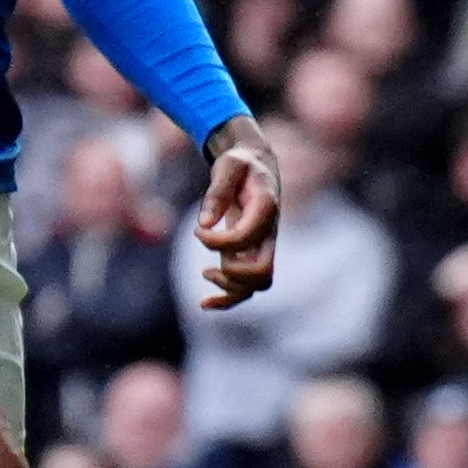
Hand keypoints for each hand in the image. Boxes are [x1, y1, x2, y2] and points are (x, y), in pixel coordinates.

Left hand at [194, 118, 282, 309]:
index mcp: (267, 209)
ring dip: (230, 289)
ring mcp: (262, 246)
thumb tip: (204, 223)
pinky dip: (228, 299)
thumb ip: (217, 192)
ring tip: (205, 274)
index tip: (198, 229)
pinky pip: (248, 287)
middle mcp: (269, 233)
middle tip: (207, 259)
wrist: (256, 165)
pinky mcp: (251, 254)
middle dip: (231, 273)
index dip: (216, 242)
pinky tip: (204, 303)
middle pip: (262, 271)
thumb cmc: (241, 164)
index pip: (245, 238)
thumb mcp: (228, 166)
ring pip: (257, 284)